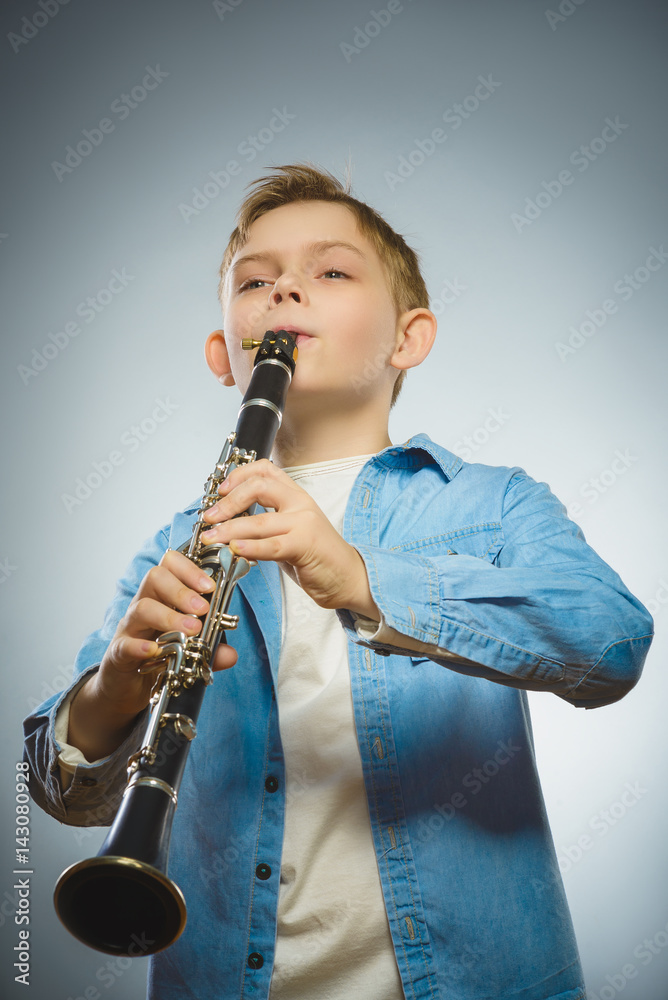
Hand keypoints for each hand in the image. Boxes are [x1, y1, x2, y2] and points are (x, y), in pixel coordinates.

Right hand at [95, 548, 237, 717]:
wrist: (127, 686)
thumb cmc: (158, 656)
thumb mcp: (189, 650)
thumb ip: (210, 649)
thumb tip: (231, 655)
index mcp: (162, 597)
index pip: (170, 566)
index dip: (189, 569)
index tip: (210, 586)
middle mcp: (144, 606)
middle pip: (155, 577)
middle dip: (182, 590)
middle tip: (202, 608)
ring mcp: (129, 628)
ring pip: (142, 608)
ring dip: (169, 616)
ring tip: (191, 630)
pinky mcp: (118, 653)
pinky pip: (125, 644)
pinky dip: (140, 647)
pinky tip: (155, 650)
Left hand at [200, 459, 379, 617]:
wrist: (349, 577)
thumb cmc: (318, 556)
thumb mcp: (289, 531)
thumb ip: (264, 524)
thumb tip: (228, 524)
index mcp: (296, 496)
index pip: (265, 470)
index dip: (238, 475)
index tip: (220, 489)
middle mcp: (300, 504)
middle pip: (258, 487)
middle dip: (227, 501)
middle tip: (210, 517)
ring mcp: (304, 523)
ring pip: (259, 519)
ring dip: (229, 528)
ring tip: (212, 537)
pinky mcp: (305, 545)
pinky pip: (272, 545)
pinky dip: (250, 546)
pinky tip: (235, 549)